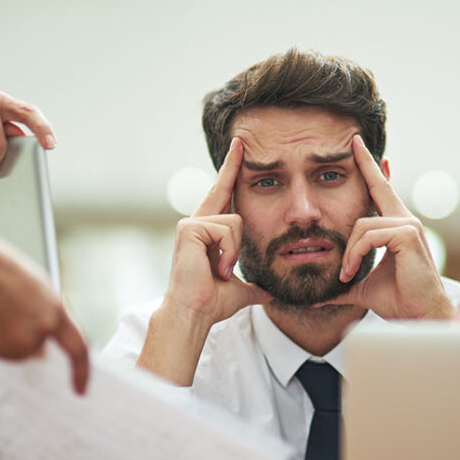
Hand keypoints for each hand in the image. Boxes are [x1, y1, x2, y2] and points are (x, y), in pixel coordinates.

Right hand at [0, 241, 89, 394]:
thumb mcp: (35, 288)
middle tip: (3, 316)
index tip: (81, 389)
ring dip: (3, 338)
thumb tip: (42, 351)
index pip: (78, 347)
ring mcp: (19, 339)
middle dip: (22, 339)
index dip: (81, 371)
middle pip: (36, 348)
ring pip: (13, 351)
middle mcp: (42, 328)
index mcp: (56, 310)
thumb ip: (44, 317)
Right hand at [162, 138, 270, 326]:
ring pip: (236, 222)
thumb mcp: (238, 290)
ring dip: (235, 252)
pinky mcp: (190, 228)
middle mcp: (196, 221)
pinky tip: (215, 267)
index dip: (231, 171)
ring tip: (219, 270)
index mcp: (207, 230)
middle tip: (237, 157)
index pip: (224, 194)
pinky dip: (228, 253)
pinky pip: (228, 230)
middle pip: (228, 195)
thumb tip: (268, 293)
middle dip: (233, 176)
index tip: (239, 147)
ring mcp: (191, 223)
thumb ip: (252, 286)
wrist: (195, 313)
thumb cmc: (211, 303)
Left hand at [328, 135, 450, 319]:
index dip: (371, 168)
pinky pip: (368, 235)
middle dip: (365, 163)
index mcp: (396, 227)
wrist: (419, 317)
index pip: (381, 191)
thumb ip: (343, 285)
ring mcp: (409, 225)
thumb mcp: (362, 288)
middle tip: (352, 141)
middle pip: (377, 187)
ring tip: (346, 275)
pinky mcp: (408, 234)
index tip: (359, 146)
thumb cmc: (398, 301)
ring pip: (362, 224)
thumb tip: (318, 295)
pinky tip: (352, 272)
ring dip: (348, 253)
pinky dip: (355, 255)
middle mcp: (406, 220)